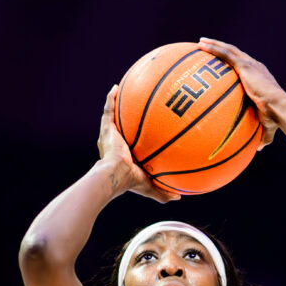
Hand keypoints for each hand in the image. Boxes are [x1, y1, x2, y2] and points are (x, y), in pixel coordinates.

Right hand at [98, 85, 179, 202]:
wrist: (115, 174)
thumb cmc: (130, 182)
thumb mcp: (150, 186)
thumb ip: (163, 192)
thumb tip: (179, 197)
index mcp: (125, 154)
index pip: (132, 142)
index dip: (138, 136)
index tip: (147, 128)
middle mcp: (116, 142)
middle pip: (123, 126)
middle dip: (128, 116)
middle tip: (138, 106)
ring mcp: (110, 135)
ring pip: (114, 115)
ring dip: (118, 103)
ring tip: (124, 89)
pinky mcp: (106, 129)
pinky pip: (108, 110)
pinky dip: (111, 99)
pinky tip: (116, 88)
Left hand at [197, 38, 285, 150]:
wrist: (279, 107)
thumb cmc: (274, 117)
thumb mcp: (266, 125)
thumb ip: (261, 135)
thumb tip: (259, 149)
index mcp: (259, 77)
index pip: (244, 67)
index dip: (234, 63)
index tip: (223, 63)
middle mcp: (254, 66)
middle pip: (234, 53)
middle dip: (221, 49)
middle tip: (207, 46)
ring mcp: (249, 64)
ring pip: (228, 49)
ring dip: (214, 44)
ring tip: (200, 42)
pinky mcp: (244, 64)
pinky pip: (225, 53)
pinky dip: (213, 48)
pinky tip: (201, 45)